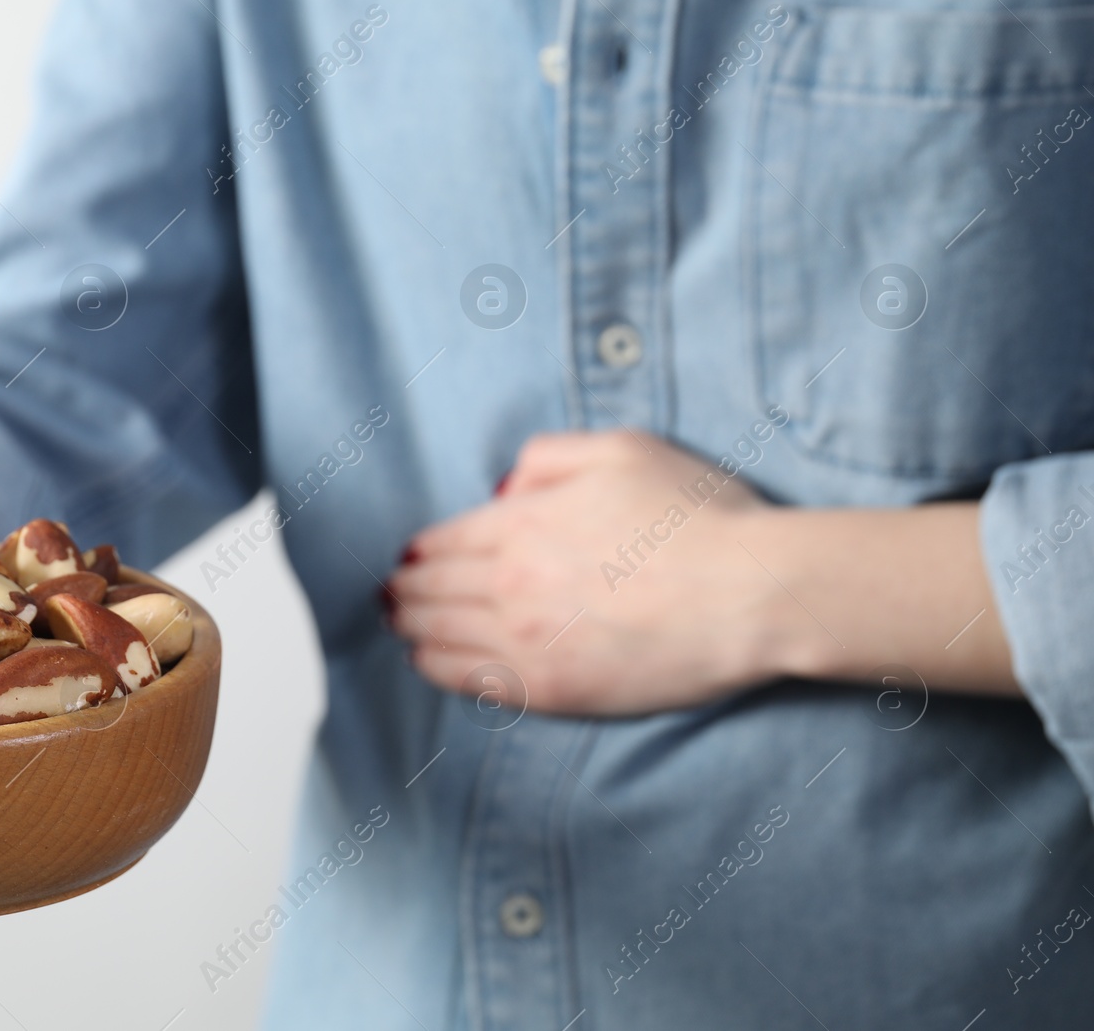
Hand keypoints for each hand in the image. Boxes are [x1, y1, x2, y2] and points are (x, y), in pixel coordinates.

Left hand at [386, 430, 1017, 716]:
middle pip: (430, 588)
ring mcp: (526, 641)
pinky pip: (471, 680)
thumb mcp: (621, 450)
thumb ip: (547, 460)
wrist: (750, 593)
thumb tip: (502, 491)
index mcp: (522, 523)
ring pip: (438, 635)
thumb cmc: (697, 517)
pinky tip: (427, 662)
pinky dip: (437, 668)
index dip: (419, 550)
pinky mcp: (550, 690)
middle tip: (389, 594)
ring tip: (398, 625)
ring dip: (410, 627)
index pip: (444, 539)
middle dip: (403, 589)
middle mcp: (510, 582)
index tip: (407, 557)